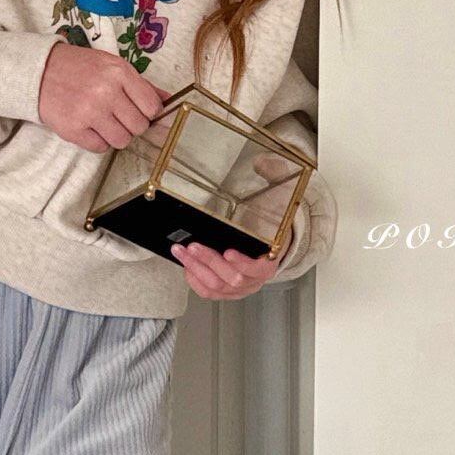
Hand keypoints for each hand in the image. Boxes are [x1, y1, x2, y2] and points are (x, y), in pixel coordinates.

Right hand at [39, 41, 168, 150]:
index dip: (148, 112)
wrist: (40, 72)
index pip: (152, 107)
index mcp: (119, 73)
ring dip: (116, 135)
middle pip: (139, 127)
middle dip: (132, 124)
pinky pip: (100, 148)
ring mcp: (89, 112)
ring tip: (103, 121)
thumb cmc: (81, 69)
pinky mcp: (73, 129)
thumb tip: (170, 101)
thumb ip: (142, 85)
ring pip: (122, 141)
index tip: (138, 110)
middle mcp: (106, 92)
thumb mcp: (113, 67)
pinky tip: (89, 126)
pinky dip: (98, 141)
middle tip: (117, 115)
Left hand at [170, 152, 299, 298]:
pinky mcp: (226, 293)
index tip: (229, 251)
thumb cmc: (265, 230)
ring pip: (216, 285)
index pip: (257, 267)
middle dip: (209, 261)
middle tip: (193, 246)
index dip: (242, 262)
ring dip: (196, 268)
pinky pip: (208, 292)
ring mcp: (240, 289)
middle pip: (231, 277)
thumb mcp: (273, 204)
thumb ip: (271, 183)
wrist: (266, 252)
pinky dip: (195, 280)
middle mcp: (255, 279)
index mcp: (269, 261)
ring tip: (182, 251)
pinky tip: (186, 266)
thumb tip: (262, 161)